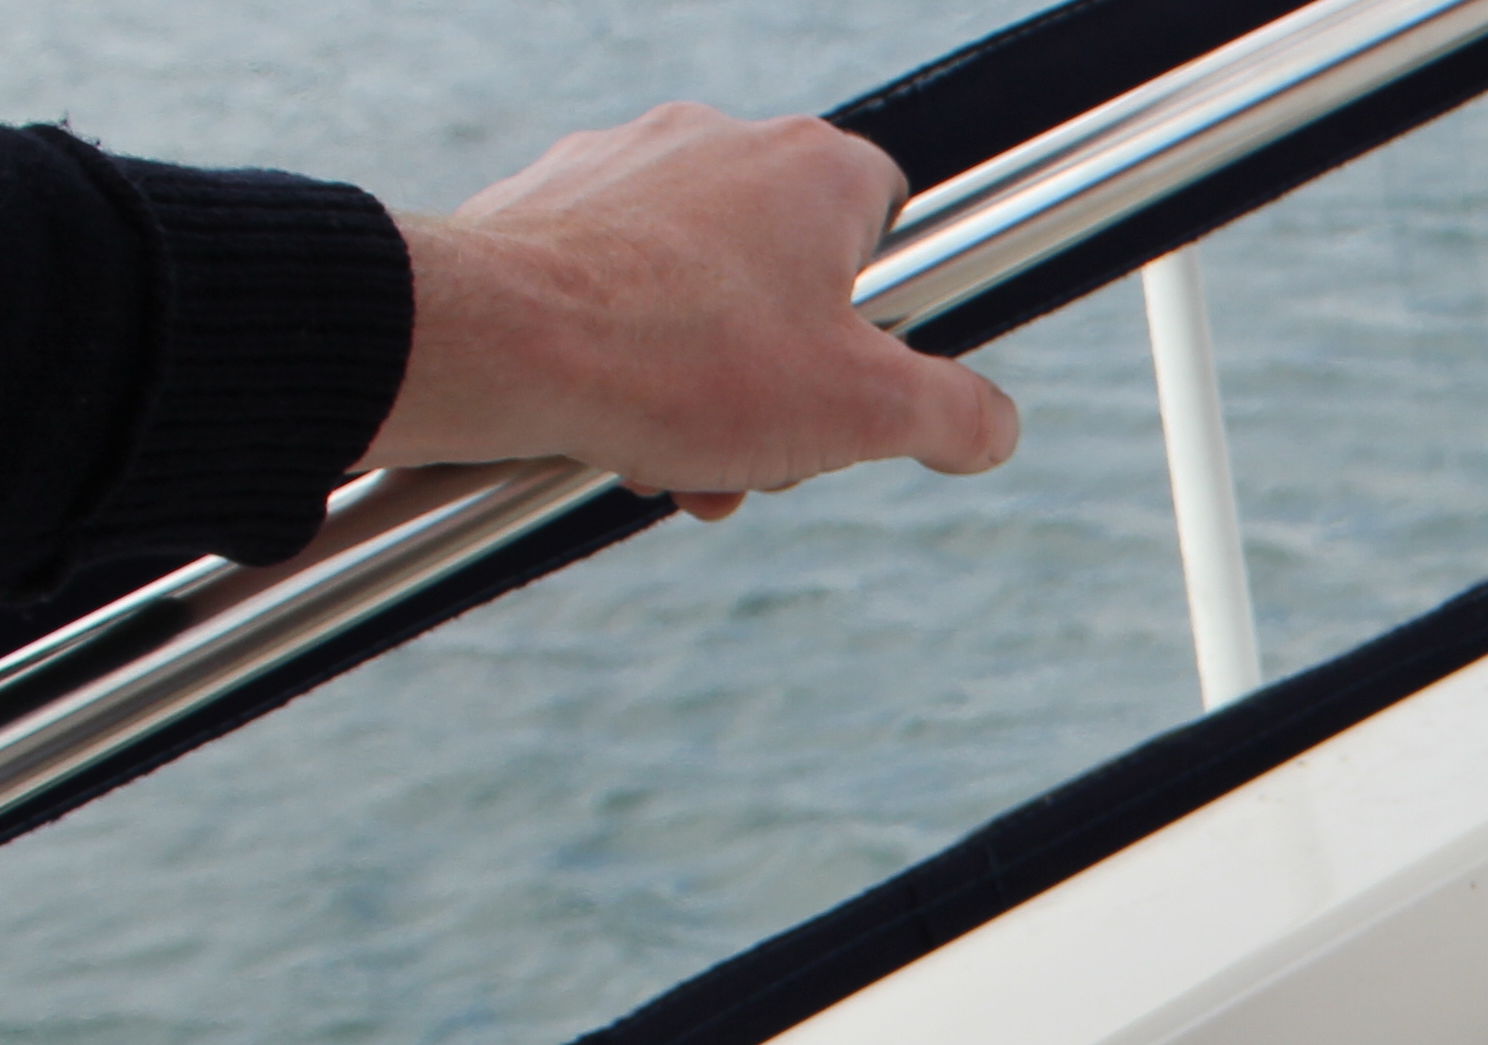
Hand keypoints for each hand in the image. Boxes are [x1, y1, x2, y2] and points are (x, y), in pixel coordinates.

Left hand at [356, 102, 1020, 518]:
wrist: (496, 344)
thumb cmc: (685, 365)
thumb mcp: (865, 413)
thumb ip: (956, 414)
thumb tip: (992, 426)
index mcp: (813, 172)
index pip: (892, 217)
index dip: (888, 312)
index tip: (865, 377)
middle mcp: (719, 142)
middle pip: (789, 276)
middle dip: (783, 382)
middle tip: (761, 451)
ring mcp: (623, 165)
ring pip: (697, 294)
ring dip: (703, 389)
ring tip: (677, 458)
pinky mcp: (544, 204)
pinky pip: (612, 291)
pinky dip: (623, 361)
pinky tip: (609, 425)